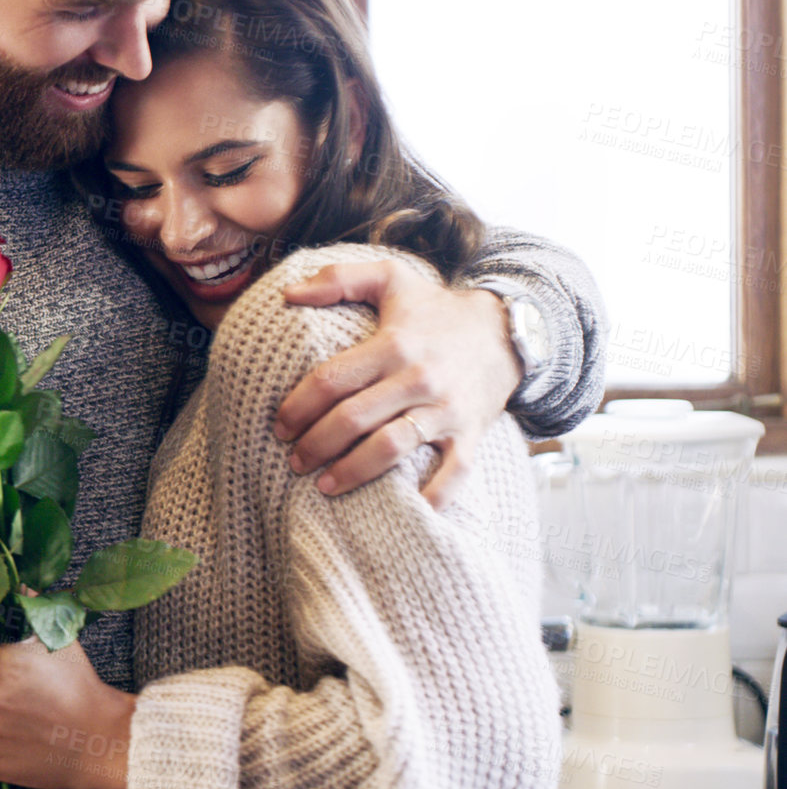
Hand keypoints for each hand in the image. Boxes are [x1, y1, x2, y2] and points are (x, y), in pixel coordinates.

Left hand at [276, 260, 522, 509]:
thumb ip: (338, 279)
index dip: (298, 407)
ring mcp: (446, 410)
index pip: (332, 380)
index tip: (279, 427)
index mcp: (393, 344)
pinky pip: (453, 474)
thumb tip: (288, 294)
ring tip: (324, 486)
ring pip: (391, 448)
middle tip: (293, 461)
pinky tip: (405, 510)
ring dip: (353, 472)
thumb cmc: (436, 308)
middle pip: (354, 418)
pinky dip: (432, 497)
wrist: (508, 330)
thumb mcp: (390, 279)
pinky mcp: (471, 434)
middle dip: (316, 444)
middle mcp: (418, 378)